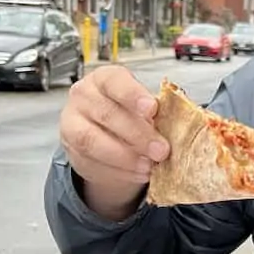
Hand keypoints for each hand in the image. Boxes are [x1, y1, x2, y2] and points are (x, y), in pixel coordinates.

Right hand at [60, 65, 169, 218]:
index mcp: (105, 79)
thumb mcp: (143, 108)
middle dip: (137, 134)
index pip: (115, 81)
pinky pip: (92, 162)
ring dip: (125, 157)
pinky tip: (138, 173)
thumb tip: (181, 125)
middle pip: (107, 114)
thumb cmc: (129, 115)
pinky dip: (119, 171)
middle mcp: (84, 96)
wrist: (106, 136)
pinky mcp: (72, 151)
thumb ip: (157, 113)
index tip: (152, 109)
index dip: (133, 95)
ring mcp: (73, 123)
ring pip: (93, 141)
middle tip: (161, 150)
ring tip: (149, 166)